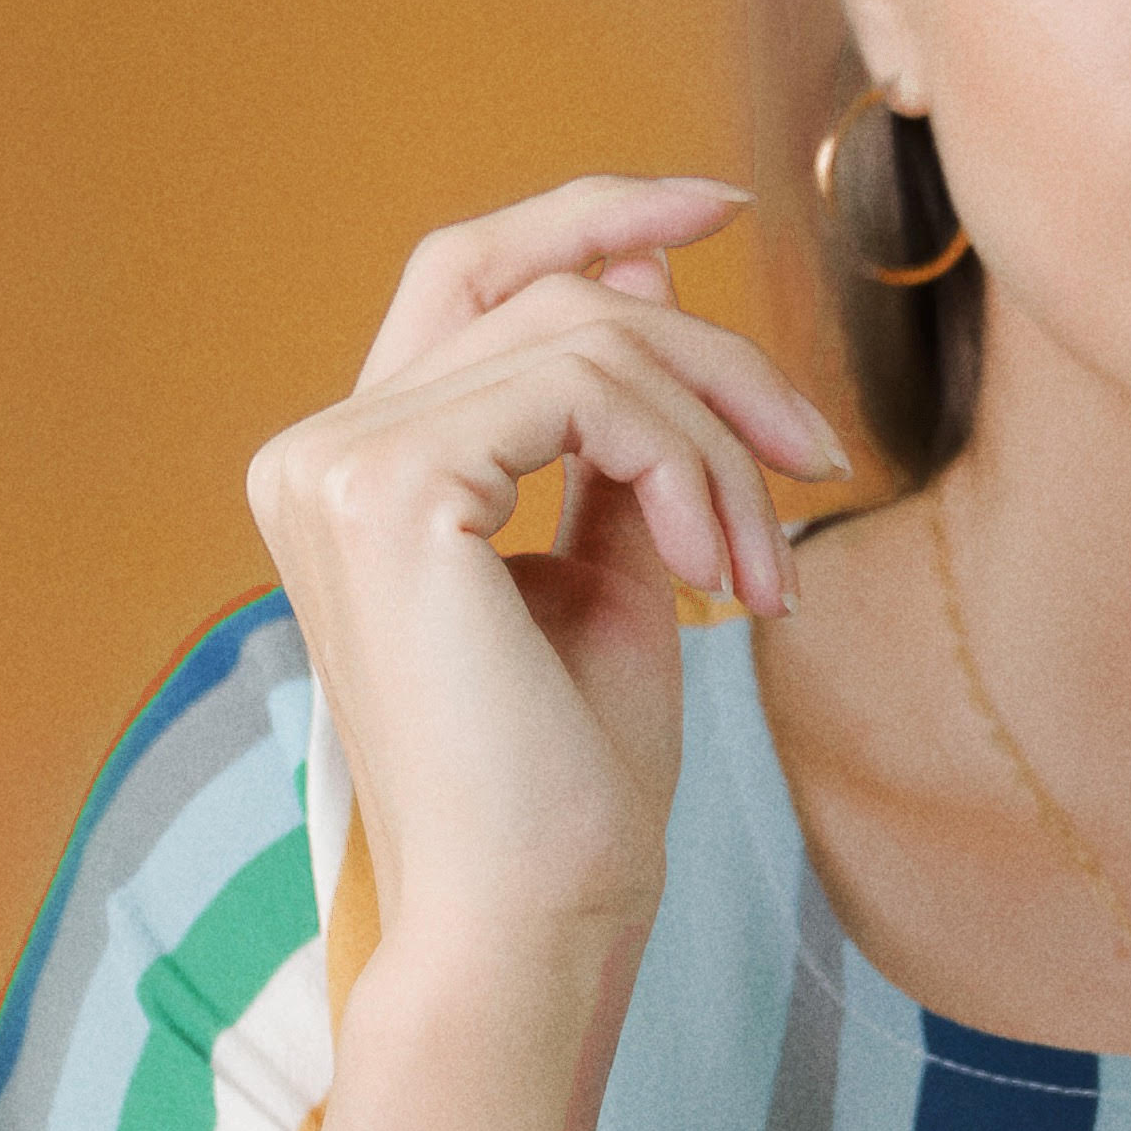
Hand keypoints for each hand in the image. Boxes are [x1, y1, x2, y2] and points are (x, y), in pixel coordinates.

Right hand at [246, 173, 845, 951]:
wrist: (533, 921)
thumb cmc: (569, 787)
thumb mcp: (609, 568)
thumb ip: (615, 432)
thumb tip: (647, 273)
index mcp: (352, 469)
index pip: (469, 275)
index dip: (592, 216)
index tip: (722, 210)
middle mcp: (317, 451)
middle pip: (554, 295)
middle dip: (713, 357)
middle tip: (814, 463)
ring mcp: (337, 464)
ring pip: (591, 338)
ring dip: (720, 441)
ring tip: (764, 568)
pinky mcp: (391, 490)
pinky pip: (591, 392)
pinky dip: (687, 467)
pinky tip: (716, 573)